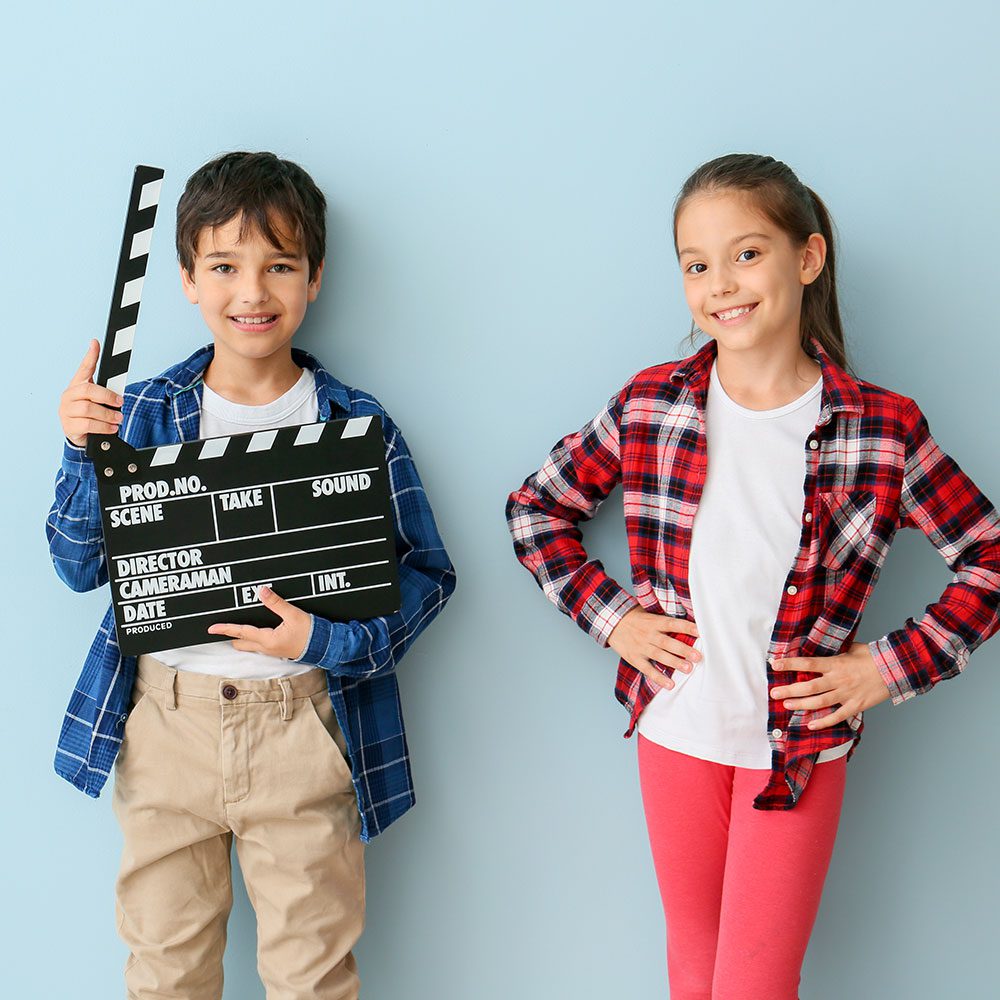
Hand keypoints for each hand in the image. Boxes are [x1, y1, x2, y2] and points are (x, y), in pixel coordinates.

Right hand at [59, 340, 123, 446]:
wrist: (81, 435)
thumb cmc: (92, 415)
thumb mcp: (99, 402)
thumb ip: (106, 392)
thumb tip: (120, 391)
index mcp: (77, 386)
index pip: (84, 368)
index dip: (90, 356)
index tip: (95, 343)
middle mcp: (69, 396)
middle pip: (88, 390)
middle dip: (107, 396)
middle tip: (120, 402)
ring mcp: (66, 411)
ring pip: (88, 408)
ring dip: (107, 414)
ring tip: (118, 419)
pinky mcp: (68, 426)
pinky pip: (87, 424)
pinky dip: (103, 426)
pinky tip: (112, 428)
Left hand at [207, 586, 311, 659]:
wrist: (324, 647)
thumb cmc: (311, 633)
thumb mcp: (293, 614)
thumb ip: (276, 603)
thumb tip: (261, 591)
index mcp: (268, 640)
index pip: (241, 632)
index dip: (226, 629)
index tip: (212, 628)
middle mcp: (267, 648)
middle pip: (241, 642)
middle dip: (231, 635)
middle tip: (222, 627)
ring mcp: (272, 651)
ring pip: (250, 645)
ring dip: (242, 638)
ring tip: (237, 628)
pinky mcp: (278, 650)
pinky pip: (260, 646)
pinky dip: (253, 639)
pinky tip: (256, 631)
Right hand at [607, 606, 700, 687]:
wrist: (610, 622)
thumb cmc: (634, 617)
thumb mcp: (648, 612)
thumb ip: (664, 618)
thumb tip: (686, 619)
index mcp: (653, 622)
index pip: (672, 624)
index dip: (686, 627)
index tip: (700, 631)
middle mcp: (648, 634)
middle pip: (667, 642)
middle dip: (683, 650)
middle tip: (698, 657)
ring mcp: (641, 647)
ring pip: (659, 656)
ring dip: (674, 663)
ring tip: (688, 669)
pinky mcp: (634, 658)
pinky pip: (647, 669)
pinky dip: (658, 677)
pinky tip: (669, 685)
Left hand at [770, 642, 889, 729]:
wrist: (896, 668)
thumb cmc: (873, 656)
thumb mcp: (851, 648)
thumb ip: (835, 652)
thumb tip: (821, 647)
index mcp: (836, 663)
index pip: (807, 663)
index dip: (790, 664)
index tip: (774, 664)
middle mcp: (838, 679)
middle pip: (809, 686)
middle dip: (789, 690)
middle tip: (774, 693)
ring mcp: (847, 694)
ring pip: (820, 702)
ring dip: (801, 704)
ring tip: (786, 705)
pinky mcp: (856, 705)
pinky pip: (837, 716)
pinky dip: (823, 722)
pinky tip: (810, 724)